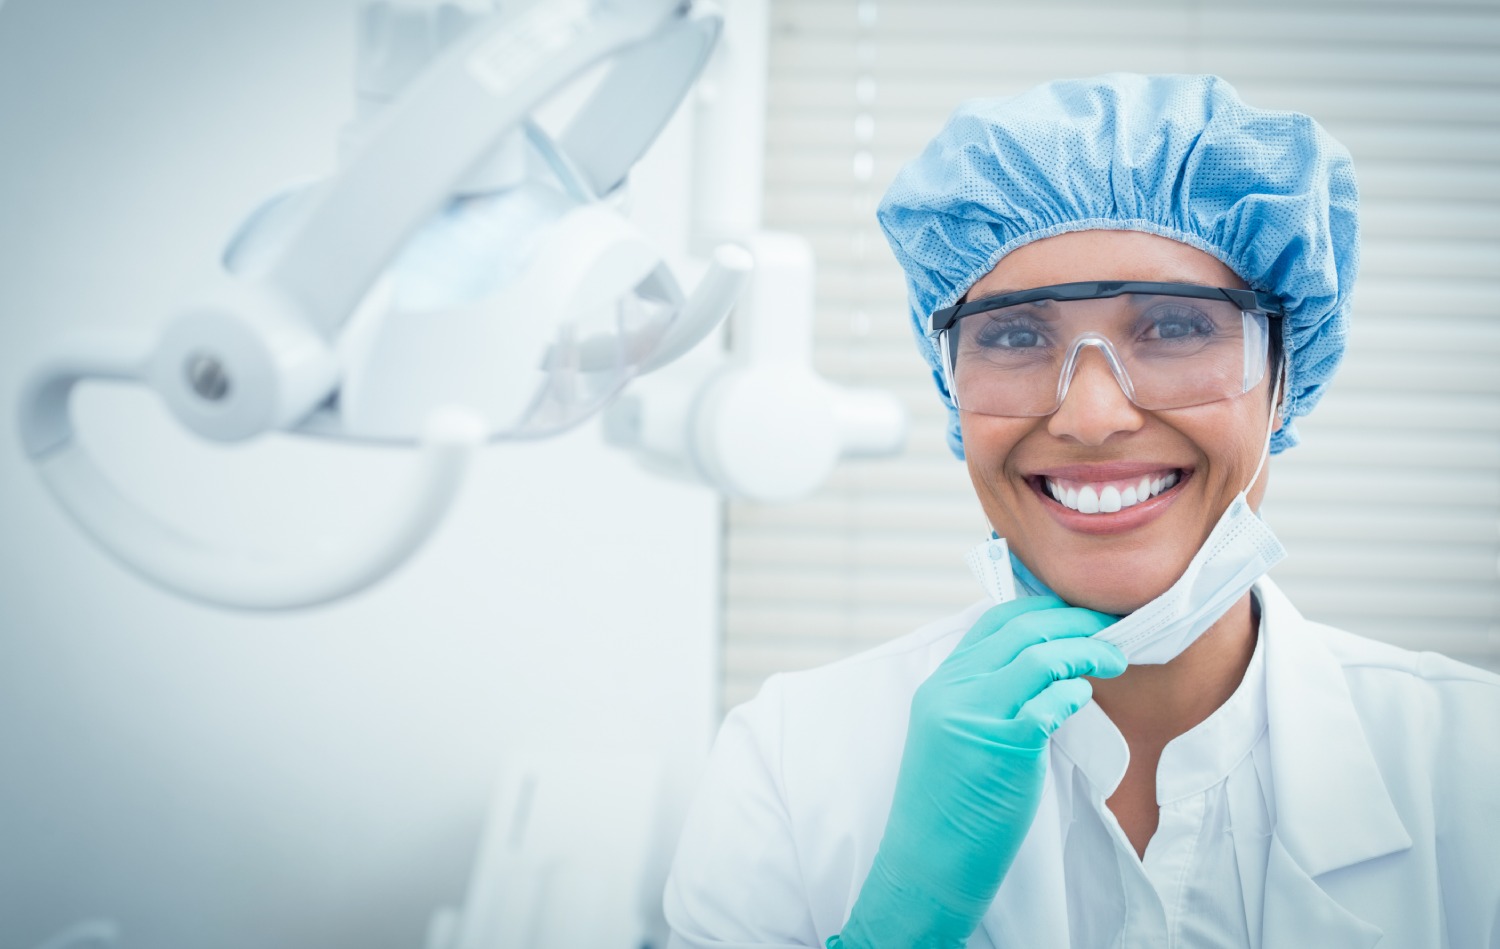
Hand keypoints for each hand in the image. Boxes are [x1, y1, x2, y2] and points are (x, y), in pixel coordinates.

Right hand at [831, 596, 1125, 948]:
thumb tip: (1044, 670)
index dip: (1042, 608)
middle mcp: (953, 690)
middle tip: (1112, 624)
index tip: (1078, 613)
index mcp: (941, 683)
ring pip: (1039, 656)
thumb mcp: (956, 735)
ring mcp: (974, 715)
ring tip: (1118, 657)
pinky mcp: (1001, 746)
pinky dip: (1074, 691)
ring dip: (1087, 650)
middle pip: (1022, 629)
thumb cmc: (952, 805)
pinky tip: (1087, 694)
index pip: (994, 620)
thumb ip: (987, 697)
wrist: (928, 862)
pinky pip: (1048, 702)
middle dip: (1075, 619)